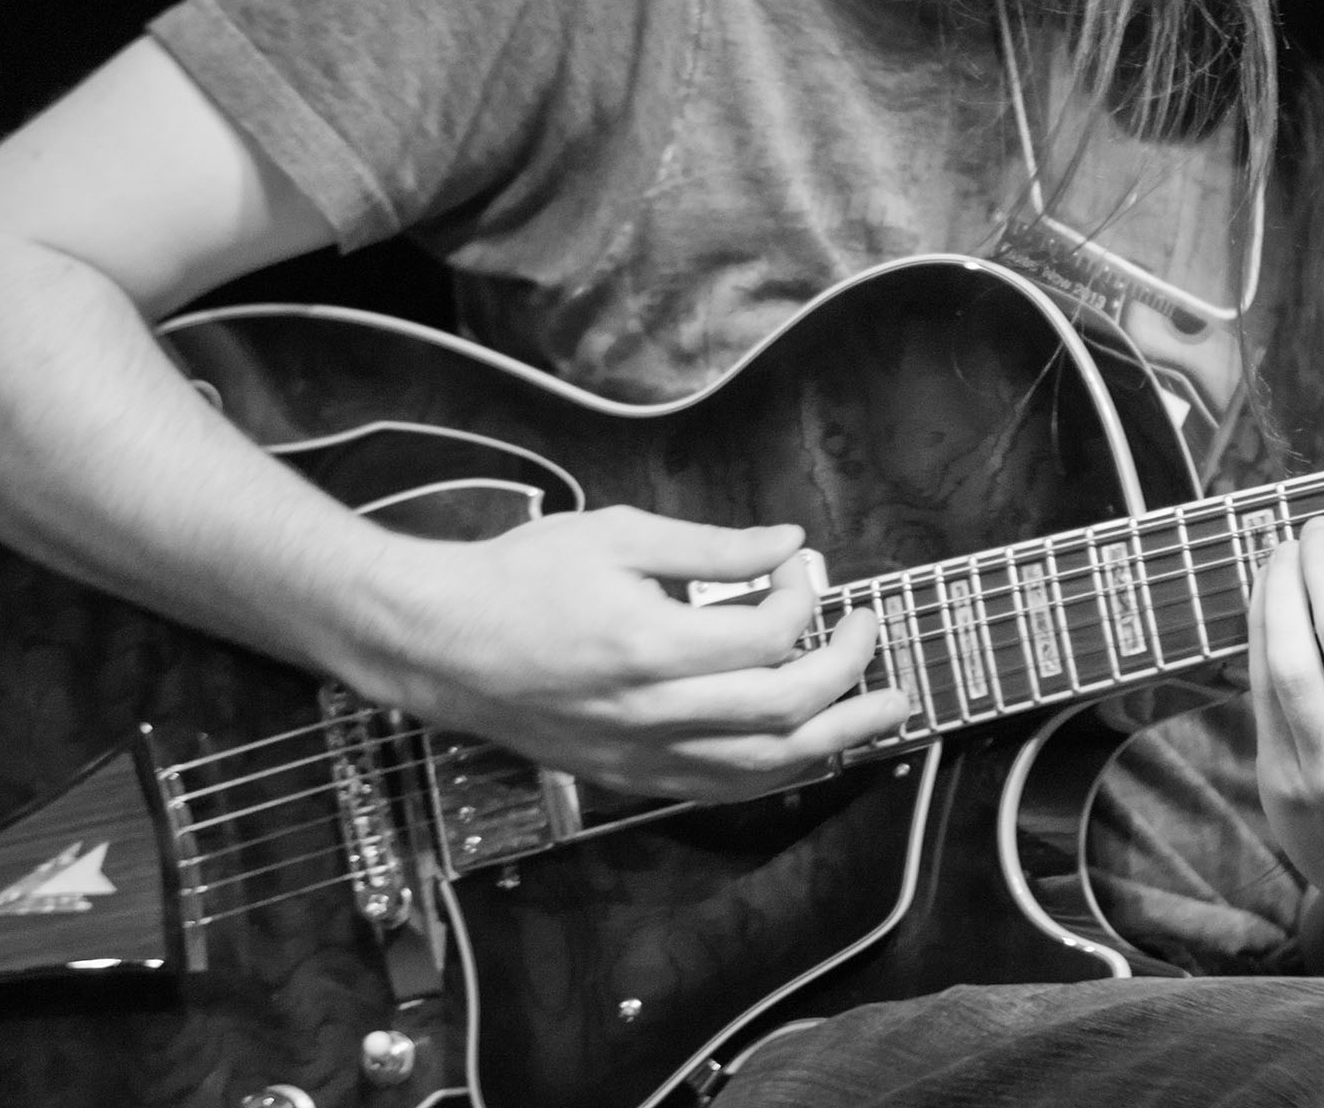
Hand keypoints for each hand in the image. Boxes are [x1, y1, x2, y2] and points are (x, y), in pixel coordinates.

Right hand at [340, 506, 907, 801]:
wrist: (439, 643)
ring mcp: (640, 754)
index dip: (805, 598)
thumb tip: (788, 544)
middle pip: (782, 710)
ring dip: (836, 739)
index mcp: (648, 646)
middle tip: (871, 630)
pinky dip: (778, 773)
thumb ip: (711, 546)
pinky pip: (721, 789)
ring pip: (763, 767)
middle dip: (847, 670)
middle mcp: (651, 712)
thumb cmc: (520, 578)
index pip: (767, 637)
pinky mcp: (628, 776)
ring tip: (884, 711)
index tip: (805, 568)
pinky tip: (812, 751)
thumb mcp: (616, 534)